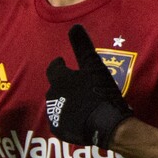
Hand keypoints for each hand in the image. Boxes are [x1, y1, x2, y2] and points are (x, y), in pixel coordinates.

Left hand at [45, 24, 132, 148]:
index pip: (53, 68)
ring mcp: (54, 114)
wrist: (105, 124)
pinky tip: (76, 118)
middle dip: (62, 86)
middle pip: (54, 88)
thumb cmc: (100, 93)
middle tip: (76, 87)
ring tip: (78, 104)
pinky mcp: (58, 130)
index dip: (59, 65)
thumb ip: (83, 46)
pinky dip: (66, 118)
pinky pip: (59, 121)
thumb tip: (75, 26)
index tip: (63, 63)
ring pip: (56, 105)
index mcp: (59, 79)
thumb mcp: (94, 66)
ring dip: (64, 102)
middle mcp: (52, 96)